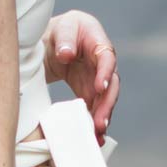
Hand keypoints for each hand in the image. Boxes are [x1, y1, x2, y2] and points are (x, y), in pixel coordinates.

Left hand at [45, 9, 119, 139]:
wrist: (56, 40)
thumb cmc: (62, 30)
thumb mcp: (63, 27)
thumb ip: (65, 39)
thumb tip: (67, 54)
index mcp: (99, 43)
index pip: (107, 58)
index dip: (105, 73)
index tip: (100, 88)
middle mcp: (103, 63)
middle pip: (110, 86)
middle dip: (106, 105)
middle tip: (100, 123)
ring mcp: (97, 79)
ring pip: (104, 101)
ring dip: (102, 118)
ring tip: (96, 136)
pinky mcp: (90, 92)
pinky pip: (95, 108)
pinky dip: (93, 122)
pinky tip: (92, 138)